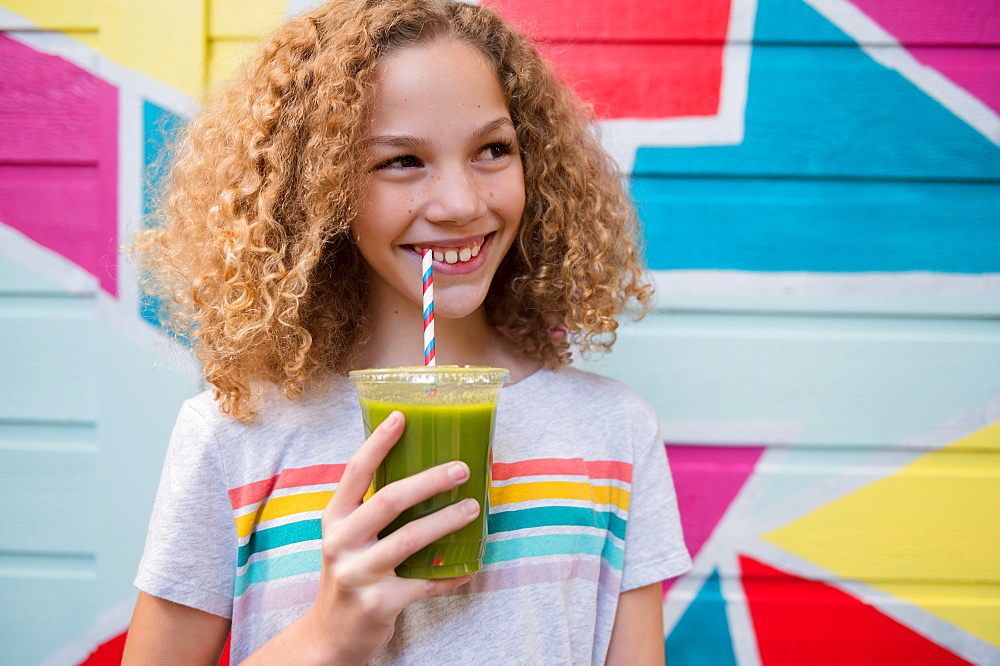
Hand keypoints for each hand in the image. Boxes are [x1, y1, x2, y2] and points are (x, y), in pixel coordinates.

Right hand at [298, 411, 479, 663]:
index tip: (403, 416)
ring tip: (473, 508)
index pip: (355, 472)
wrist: (329, 637)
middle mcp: (340, 543)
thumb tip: (423, 473)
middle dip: (429, 481)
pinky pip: (425, 584)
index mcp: (334, 519)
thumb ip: (370, 510)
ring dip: (447, 521)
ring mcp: (358, 574)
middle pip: (389, 500)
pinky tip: (469, 566)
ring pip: (410, 539)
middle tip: (461, 468)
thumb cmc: (348, 575)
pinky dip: (451, 574)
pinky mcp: (378, 603)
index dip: (379, 442)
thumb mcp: (346, 538)